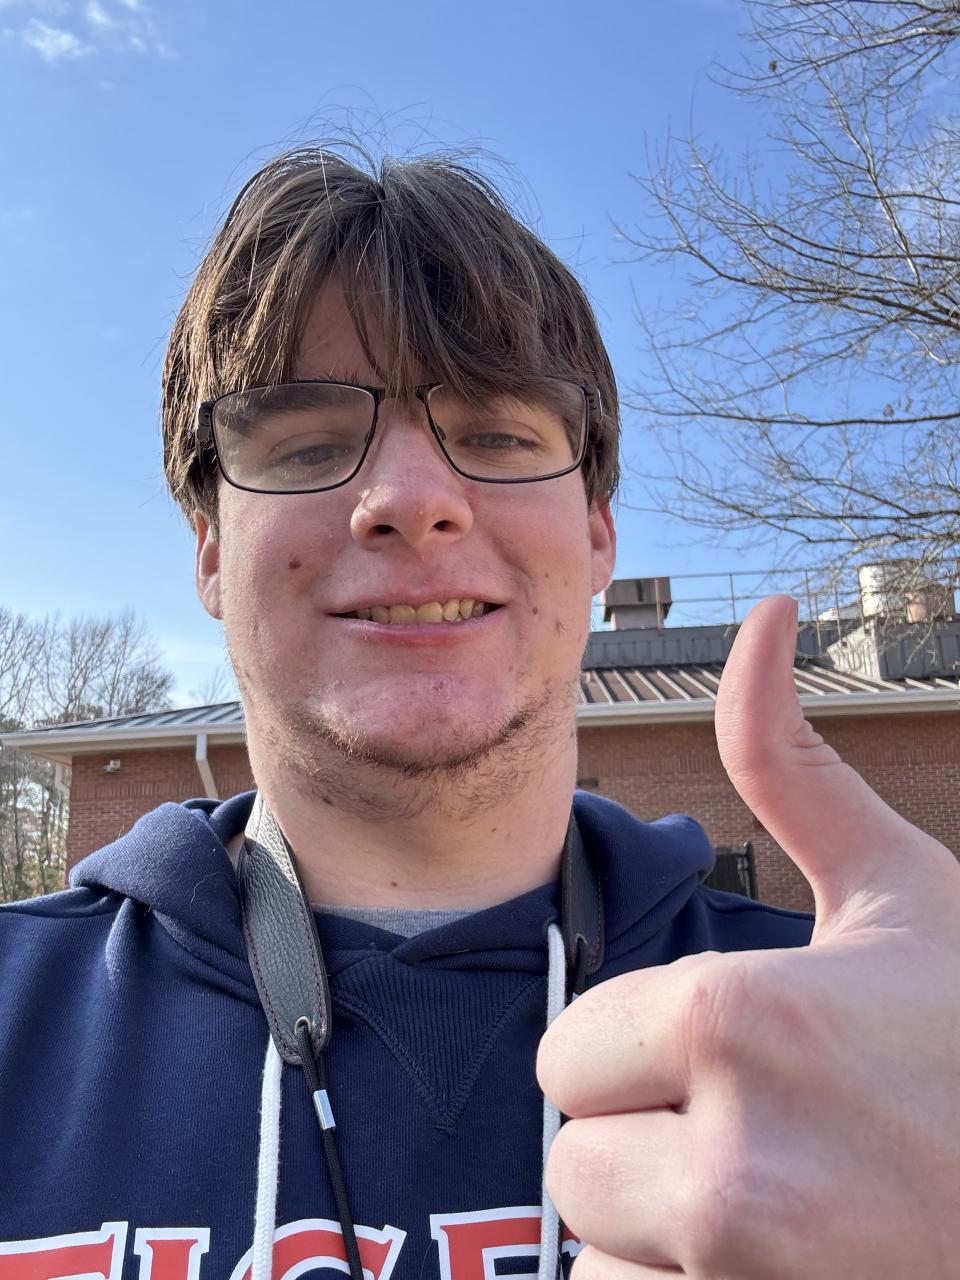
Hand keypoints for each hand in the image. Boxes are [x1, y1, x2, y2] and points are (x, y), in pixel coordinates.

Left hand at [538, 595, 959, 1277]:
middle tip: (762, 1126)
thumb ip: (789, 762)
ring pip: (604, 1257)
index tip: (727, 1051)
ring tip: (785, 1195)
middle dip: (644, 1139)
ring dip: (664, 1230)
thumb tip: (764, 616)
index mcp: (738, 1023)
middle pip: (576, 1161)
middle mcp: (732, 1171)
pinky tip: (784, 1258)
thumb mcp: (902, 892)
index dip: (635, 1050)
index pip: (566, 1055)